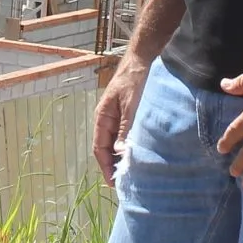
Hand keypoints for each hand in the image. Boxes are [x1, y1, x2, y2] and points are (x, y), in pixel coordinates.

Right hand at [92, 59, 148, 185]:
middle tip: (125, 183)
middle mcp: (108, 120)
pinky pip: (126, 135)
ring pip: (117, 143)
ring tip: (132, 173)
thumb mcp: (131, 105)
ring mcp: (118, 118)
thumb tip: (120, 152)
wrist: (143, 59)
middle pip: (106, 148)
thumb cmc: (135, 80)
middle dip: (113, 166)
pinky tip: (139, 154)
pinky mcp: (129, 115)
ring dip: (122, 157)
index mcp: (103, 117)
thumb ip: (125, 128)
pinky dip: (130, 147)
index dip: (105, 166)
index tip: (114, 182)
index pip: (99, 148)